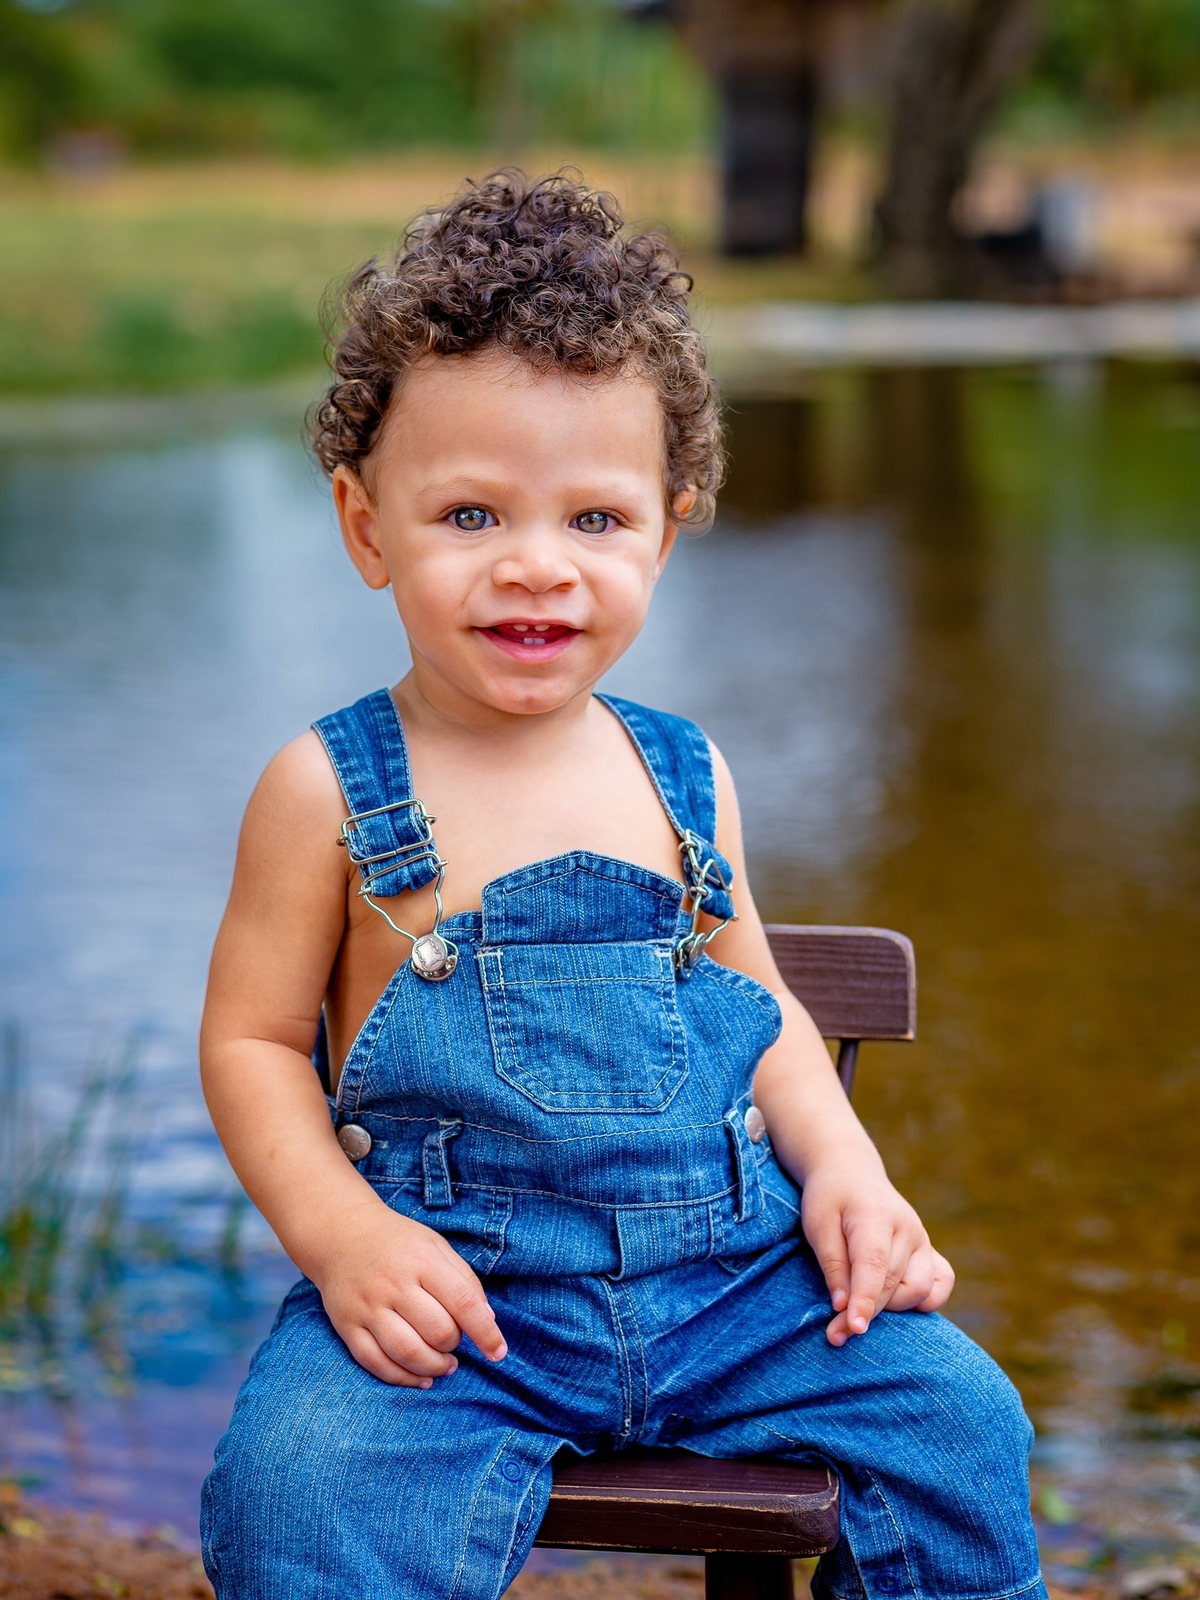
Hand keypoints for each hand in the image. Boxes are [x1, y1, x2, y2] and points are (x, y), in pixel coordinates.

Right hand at [310, 1202, 507, 1386]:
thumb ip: (465, 1280)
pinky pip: (376, 1363)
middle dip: (454, 1345)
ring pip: (407, 1352)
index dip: (485, 1332)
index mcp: (422, 1260)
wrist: (341, 1236)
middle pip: (436, 1331)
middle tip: (455, 1343)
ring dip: (434, 1367)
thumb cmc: (399, 1243)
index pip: (462, 1302)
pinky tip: (421, 1378)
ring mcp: (368, 1307)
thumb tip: (488, 1321)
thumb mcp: (437, 1246)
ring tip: (445, 1365)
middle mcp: (393, 1284)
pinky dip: (403, 1378)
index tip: (498, 1352)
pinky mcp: (347, 1326)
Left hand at [800, 1160, 954, 1346]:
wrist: (852, 1173)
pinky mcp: (930, 1250)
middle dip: (866, 1313)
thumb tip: (843, 1307)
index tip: (853, 1328)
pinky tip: (896, 1300)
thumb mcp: (817, 1224)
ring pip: (918, 1291)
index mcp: (876, 1215)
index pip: (874, 1264)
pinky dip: (923, 1301)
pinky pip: (941, 1285)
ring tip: (860, 1302)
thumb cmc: (830, 1199)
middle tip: (834, 1333)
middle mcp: (908, 1228)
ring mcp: (923, 1239)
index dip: (864, 1300)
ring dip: (890, 1308)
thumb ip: (832, 1264)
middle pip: (893, 1284)